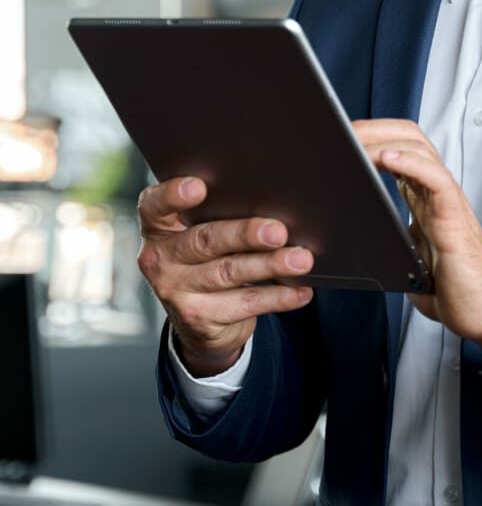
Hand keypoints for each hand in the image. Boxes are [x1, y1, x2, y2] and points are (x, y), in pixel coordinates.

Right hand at [136, 176, 313, 376]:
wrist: (199, 320)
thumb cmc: (210, 256)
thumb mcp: (204, 232)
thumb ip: (222, 213)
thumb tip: (276, 202)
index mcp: (159, 227)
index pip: (154, 206)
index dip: (173, 195)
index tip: (199, 187)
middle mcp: (161, 258)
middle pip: (205, 240)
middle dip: (245, 234)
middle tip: (278, 231)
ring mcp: (176, 291)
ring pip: (229, 273)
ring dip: (270, 265)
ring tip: (301, 259)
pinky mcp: (198, 319)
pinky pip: (245, 304)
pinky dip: (279, 296)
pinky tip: (301, 289)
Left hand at [353, 119, 481, 357]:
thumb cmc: (452, 289)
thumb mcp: (407, 258)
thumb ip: (388, 239)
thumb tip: (350, 238)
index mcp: (424, 198)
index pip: (402, 149)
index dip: (374, 136)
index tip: (344, 136)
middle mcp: (436, 193)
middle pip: (410, 139)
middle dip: (376, 127)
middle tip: (344, 130)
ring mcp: (448, 203)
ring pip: (421, 150)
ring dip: (386, 139)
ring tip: (358, 140)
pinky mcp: (454, 220)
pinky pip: (437, 179)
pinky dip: (412, 163)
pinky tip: (388, 158)